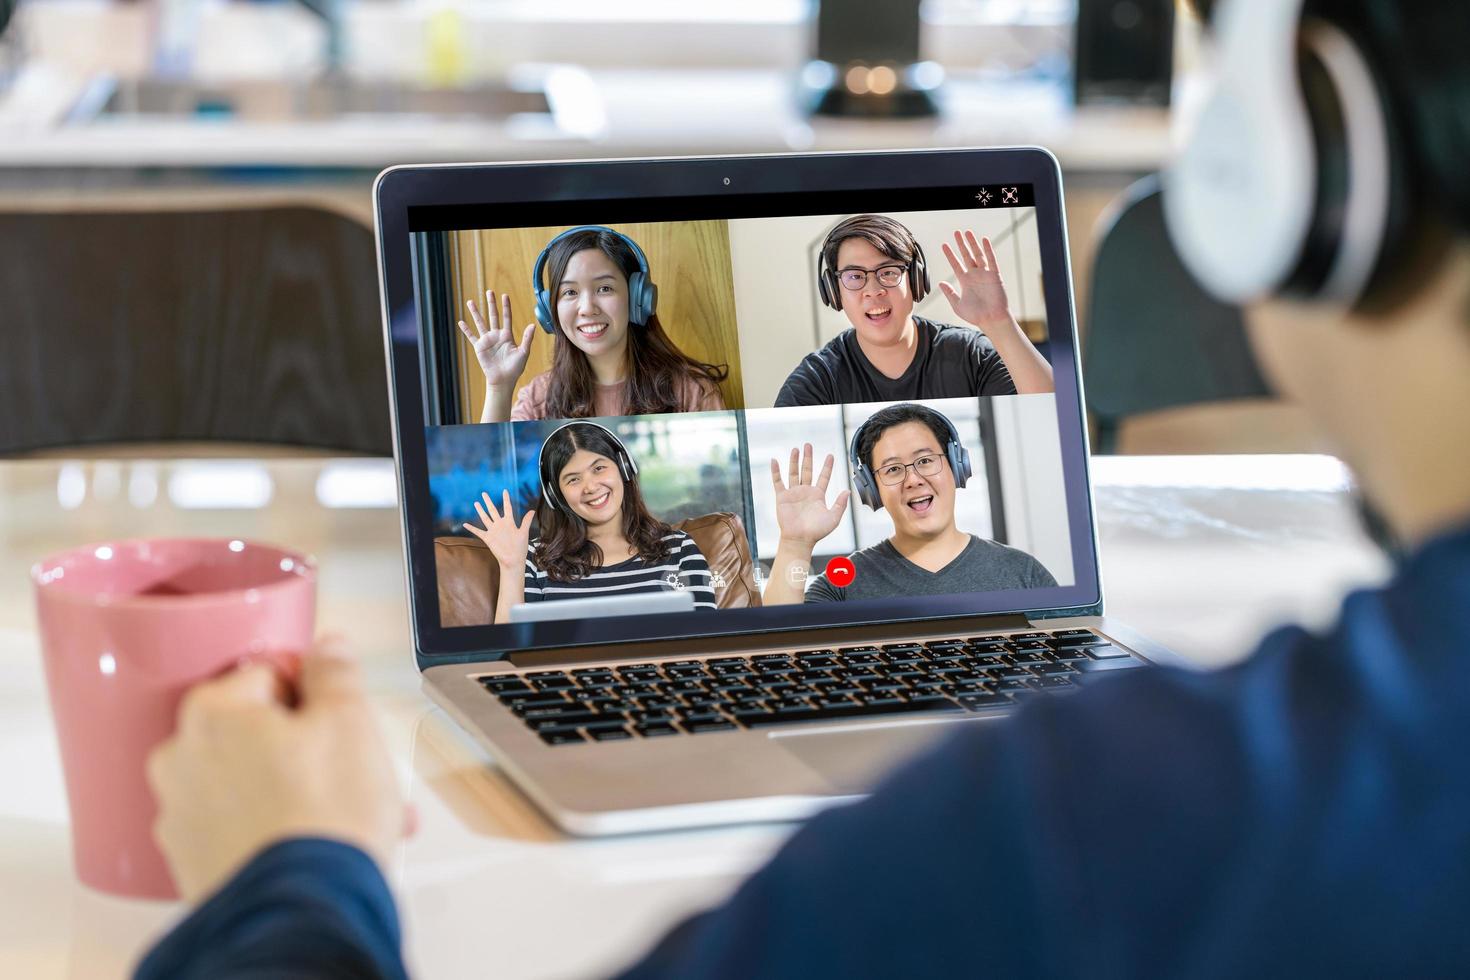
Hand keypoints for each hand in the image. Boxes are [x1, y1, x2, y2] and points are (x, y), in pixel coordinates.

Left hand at [147, 648, 404, 902]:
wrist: (304, 907)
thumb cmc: (323, 816)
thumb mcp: (350, 719)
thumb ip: (335, 671)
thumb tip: (328, 648)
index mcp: (213, 711)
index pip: (270, 673)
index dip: (315, 693)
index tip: (338, 716)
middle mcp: (182, 758)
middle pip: (257, 730)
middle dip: (308, 746)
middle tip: (354, 767)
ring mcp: (181, 814)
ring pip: (251, 780)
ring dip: (297, 787)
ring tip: (350, 812)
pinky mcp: (192, 860)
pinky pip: (239, 825)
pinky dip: (276, 826)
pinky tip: (317, 839)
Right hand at [458, 290, 535, 389]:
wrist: (503, 380)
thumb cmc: (515, 368)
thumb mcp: (524, 353)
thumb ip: (527, 339)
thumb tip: (533, 325)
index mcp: (507, 336)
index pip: (507, 317)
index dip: (506, 307)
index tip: (505, 295)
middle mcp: (496, 335)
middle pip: (493, 316)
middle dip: (491, 304)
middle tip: (489, 291)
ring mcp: (487, 341)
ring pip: (480, 323)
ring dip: (476, 312)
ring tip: (470, 302)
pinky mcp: (479, 347)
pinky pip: (471, 337)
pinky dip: (466, 330)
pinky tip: (461, 322)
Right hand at [465, 490, 534, 569]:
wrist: (513, 560)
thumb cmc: (520, 548)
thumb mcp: (523, 533)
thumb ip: (526, 521)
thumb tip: (532, 510)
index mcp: (509, 522)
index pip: (507, 508)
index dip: (506, 499)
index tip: (504, 491)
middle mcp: (500, 525)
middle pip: (493, 510)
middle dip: (488, 502)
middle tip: (484, 493)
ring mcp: (493, 531)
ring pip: (485, 518)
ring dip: (480, 511)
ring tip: (476, 503)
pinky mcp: (488, 538)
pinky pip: (478, 531)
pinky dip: (471, 528)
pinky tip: (465, 524)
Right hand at [769, 444, 849, 546]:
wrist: (800, 539)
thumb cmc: (817, 532)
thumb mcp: (833, 518)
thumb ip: (840, 504)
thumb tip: (847, 491)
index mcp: (818, 495)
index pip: (823, 477)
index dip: (827, 466)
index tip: (831, 455)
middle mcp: (805, 492)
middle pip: (807, 470)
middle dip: (808, 458)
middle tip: (808, 445)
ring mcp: (793, 493)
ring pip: (793, 473)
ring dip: (794, 461)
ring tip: (796, 449)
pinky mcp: (782, 497)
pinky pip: (778, 482)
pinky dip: (776, 471)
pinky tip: (774, 461)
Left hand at [938, 231, 1012, 328]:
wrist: (991, 320)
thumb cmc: (975, 315)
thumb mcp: (957, 305)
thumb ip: (949, 293)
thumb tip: (941, 282)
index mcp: (965, 281)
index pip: (956, 264)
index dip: (950, 255)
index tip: (944, 245)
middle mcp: (975, 275)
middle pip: (967, 256)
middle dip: (961, 244)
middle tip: (956, 233)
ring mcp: (985, 274)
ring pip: (978, 255)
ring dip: (972, 243)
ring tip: (967, 232)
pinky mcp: (994, 275)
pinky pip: (991, 260)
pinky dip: (988, 250)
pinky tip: (984, 240)